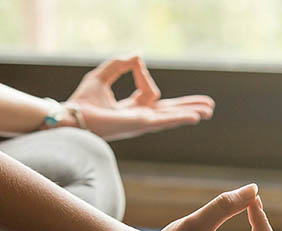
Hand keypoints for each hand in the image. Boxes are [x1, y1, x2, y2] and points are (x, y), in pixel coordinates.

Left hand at [66, 54, 214, 140]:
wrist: (73, 115)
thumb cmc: (83, 100)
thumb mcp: (102, 75)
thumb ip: (120, 64)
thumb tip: (138, 56)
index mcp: (131, 109)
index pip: (149, 92)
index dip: (143, 75)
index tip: (136, 62)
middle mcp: (139, 118)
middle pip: (169, 111)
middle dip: (188, 107)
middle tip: (208, 107)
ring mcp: (142, 123)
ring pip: (171, 116)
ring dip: (190, 112)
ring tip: (208, 110)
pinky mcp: (141, 124)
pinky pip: (165, 119)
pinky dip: (181, 117)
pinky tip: (195, 117)